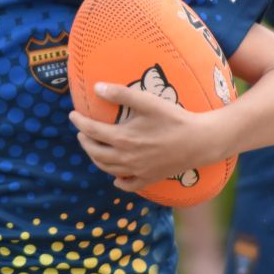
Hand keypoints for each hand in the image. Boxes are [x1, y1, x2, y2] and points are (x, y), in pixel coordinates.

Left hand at [68, 81, 225, 192]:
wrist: (200, 141)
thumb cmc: (174, 118)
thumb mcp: (147, 101)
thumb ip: (121, 93)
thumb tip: (97, 88)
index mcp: (123, 138)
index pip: (91, 131)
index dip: (79, 122)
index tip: (73, 115)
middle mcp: (126, 158)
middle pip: (95, 152)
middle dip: (84, 141)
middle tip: (81, 132)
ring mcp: (137, 171)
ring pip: (107, 169)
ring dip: (96, 158)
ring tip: (93, 148)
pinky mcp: (149, 178)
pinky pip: (128, 185)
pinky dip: (118, 181)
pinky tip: (116, 177)